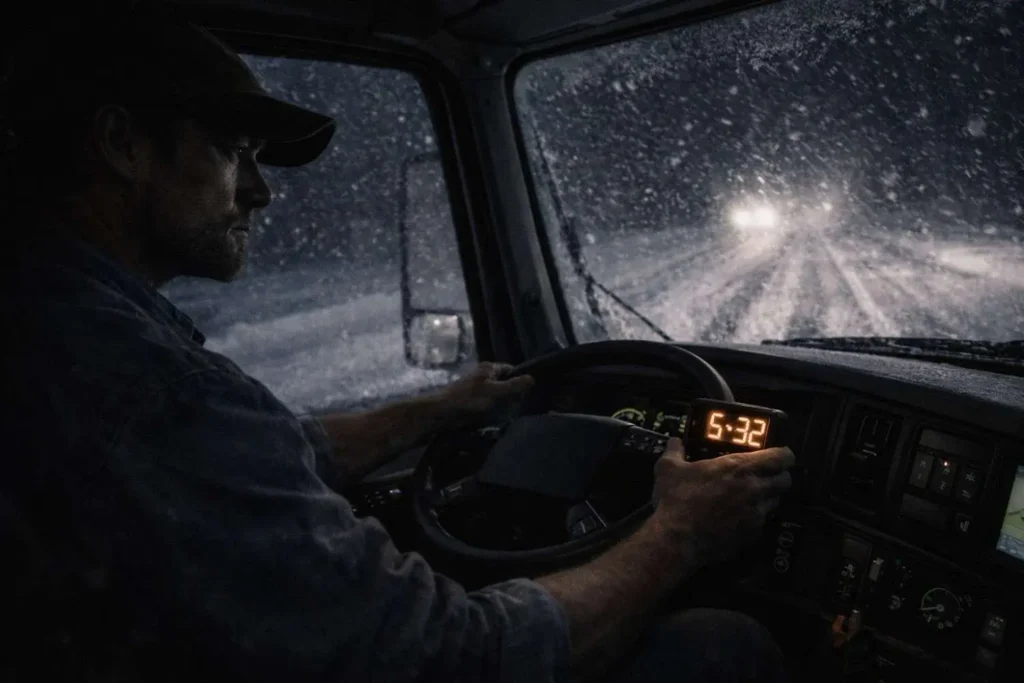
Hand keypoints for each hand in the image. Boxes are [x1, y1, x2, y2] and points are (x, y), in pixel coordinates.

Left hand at [440, 362, 534, 417]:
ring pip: (498, 394)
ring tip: (510, 412)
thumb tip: (532, 378)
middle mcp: (484, 376)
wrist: (444, 412)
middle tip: (519, 404)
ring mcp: (478, 388)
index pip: (511, 369)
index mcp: (489, 368)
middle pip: (505, 382)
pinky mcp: (474, 400)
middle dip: (513, 392)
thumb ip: (513, 386)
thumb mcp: (495, 391)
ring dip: (504, 403)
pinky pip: (490, 402)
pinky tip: (499, 416)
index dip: (520, 379)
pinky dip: (495, 408)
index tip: (527, 392)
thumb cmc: (470, 399)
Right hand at [651, 438, 793, 566]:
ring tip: (752, 498)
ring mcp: (756, 514)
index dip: (784, 455)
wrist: (677, 538)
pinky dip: (756, 518)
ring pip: (776, 502)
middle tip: (766, 476)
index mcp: (739, 467)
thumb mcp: (668, 469)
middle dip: (779, 476)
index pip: (781, 457)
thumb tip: (674, 442)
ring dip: (768, 497)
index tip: (778, 455)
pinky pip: (763, 522)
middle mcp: (755, 489)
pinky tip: (739, 518)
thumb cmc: (676, 499)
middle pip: (786, 480)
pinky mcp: (752, 535)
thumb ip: (674, 451)